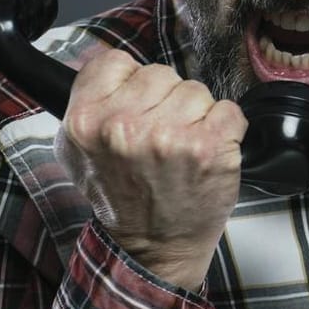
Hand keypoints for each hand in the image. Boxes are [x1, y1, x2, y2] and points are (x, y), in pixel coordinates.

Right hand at [56, 49, 247, 289]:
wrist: (154, 246)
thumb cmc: (122, 199)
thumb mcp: (79, 150)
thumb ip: (90, 102)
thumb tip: (111, 68)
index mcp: (86, 120)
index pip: (116, 61)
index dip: (130, 83)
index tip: (136, 106)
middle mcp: (125, 125)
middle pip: (161, 74)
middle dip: (165, 102)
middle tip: (160, 138)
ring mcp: (170, 136)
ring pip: (196, 90)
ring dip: (196, 116)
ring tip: (181, 149)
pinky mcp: (210, 147)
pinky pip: (229, 110)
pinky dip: (226, 128)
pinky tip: (207, 151)